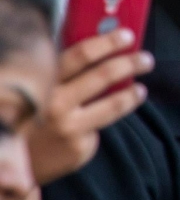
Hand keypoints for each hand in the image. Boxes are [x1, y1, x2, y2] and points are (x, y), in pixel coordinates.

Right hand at [28, 29, 152, 184]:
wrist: (14, 164)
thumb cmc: (30, 117)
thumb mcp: (39, 90)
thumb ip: (63, 73)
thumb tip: (104, 50)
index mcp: (44, 82)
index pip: (81, 55)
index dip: (107, 42)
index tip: (127, 35)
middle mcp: (55, 103)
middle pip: (103, 75)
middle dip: (130, 64)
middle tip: (146, 59)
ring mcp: (68, 127)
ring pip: (113, 104)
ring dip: (132, 93)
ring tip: (141, 88)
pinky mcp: (78, 147)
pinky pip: (99, 128)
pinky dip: (102, 122)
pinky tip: (98, 123)